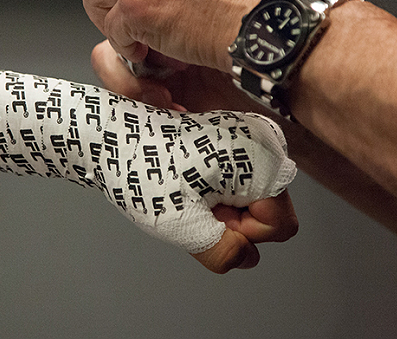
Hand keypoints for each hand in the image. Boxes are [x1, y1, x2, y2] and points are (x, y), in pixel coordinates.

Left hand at [91, 40, 298, 272]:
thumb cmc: (143, 170)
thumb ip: (222, 252)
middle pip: (272, 211)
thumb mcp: (181, 223)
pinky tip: (191, 185)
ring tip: (190, 194)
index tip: (211, 217)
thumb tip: (246, 258)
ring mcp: (247, 138)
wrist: (115, 137)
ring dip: (226, 208)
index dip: (245, 233)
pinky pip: (242, 183)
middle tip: (196, 207)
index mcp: (258, 158)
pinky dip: (220, 193)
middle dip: (236, 221)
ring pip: (256, 199)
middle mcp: (261, 142)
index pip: (281, 225)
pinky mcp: (232, 139)